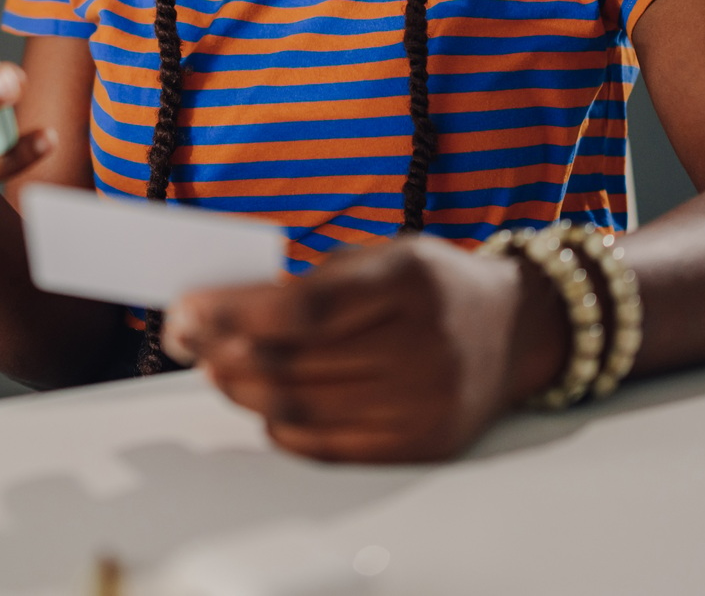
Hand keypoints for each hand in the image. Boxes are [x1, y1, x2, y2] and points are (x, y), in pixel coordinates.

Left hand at [163, 236, 566, 461]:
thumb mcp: (383, 256)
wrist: (517, 331)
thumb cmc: (435, 286)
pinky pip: (331, 448)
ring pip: (303, 409)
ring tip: (215, 370)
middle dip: (222, 353)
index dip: (233, 313)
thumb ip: (312, 283)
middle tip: (186, 340)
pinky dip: (283, 429)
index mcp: (409, 281)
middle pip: (295, 364)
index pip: (302, 308)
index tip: (188, 309)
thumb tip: (223, 311)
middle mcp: (423, 345)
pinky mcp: (425, 444)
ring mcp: (427, 402)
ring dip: (242, 391)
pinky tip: (262, 407)